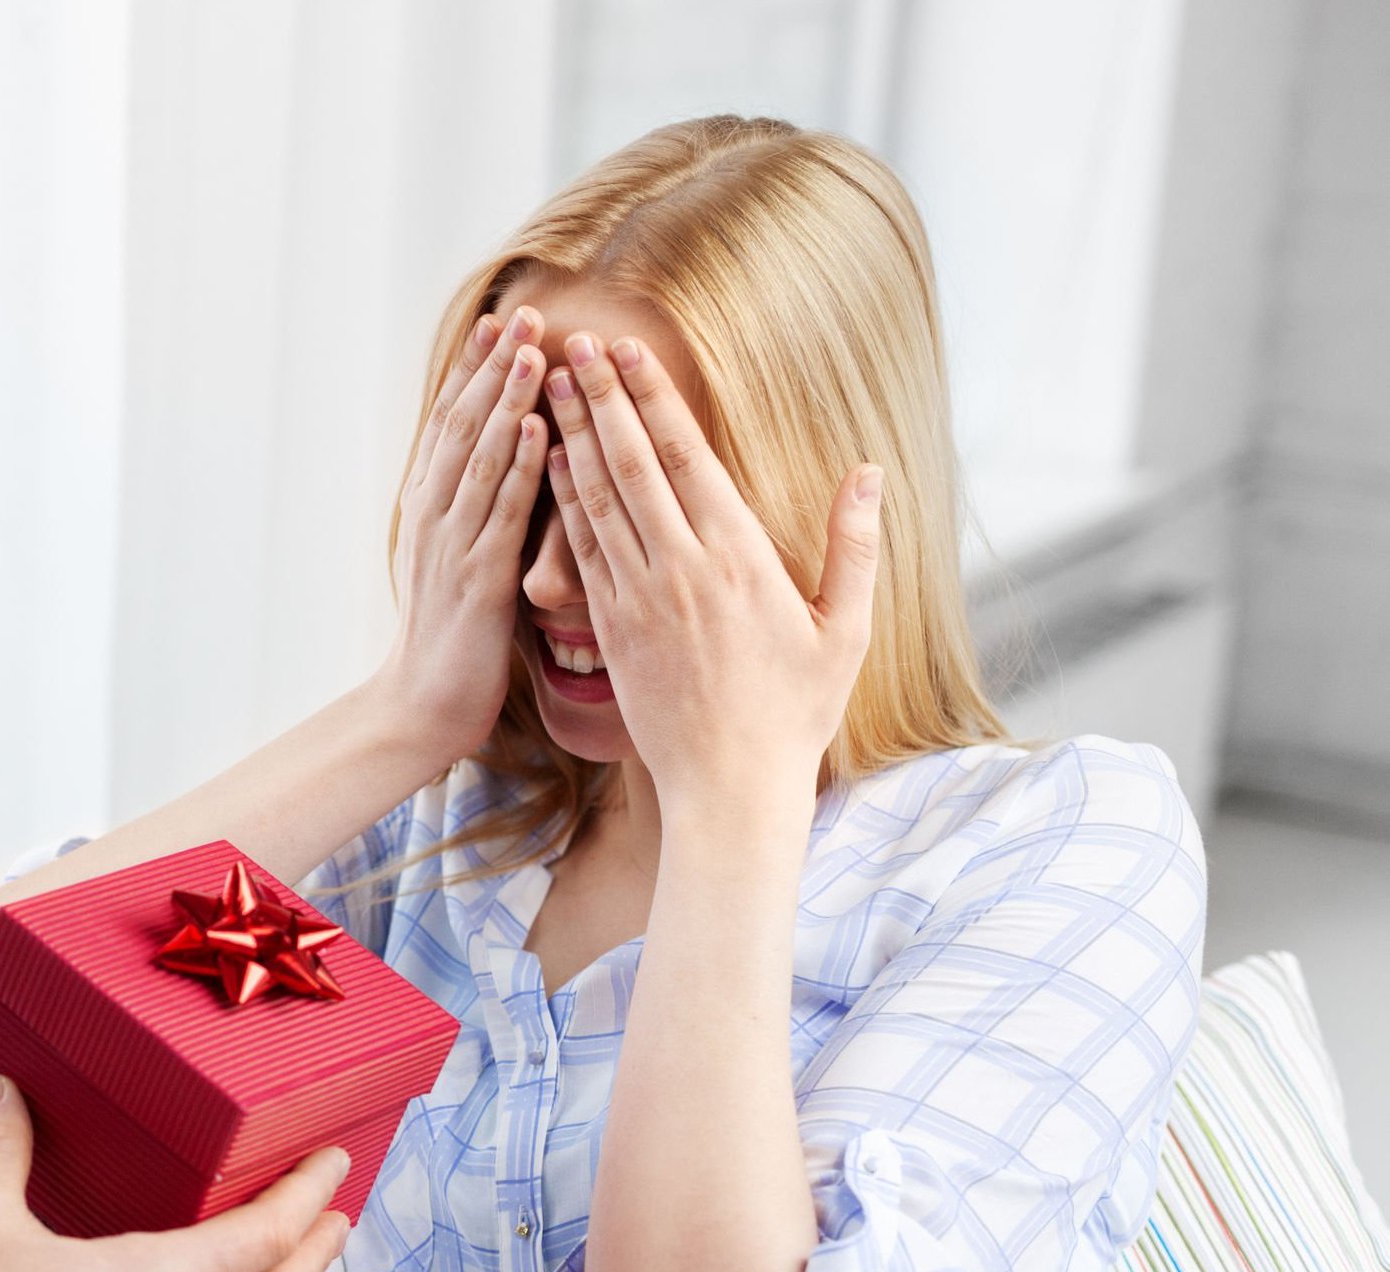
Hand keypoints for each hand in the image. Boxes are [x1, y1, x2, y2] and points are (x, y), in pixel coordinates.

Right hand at [374, 306, 552, 756]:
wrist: (421, 706)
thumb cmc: (453, 639)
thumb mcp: (459, 561)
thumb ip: (479, 513)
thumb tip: (510, 466)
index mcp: (429, 509)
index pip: (451, 424)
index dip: (473, 370)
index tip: (497, 320)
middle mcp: (434, 516)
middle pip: (462, 425)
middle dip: (491, 366)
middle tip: (520, 311)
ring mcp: (452, 546)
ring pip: (480, 458)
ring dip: (507, 400)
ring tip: (532, 349)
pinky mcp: (477, 581)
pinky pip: (501, 514)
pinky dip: (521, 467)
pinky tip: (540, 429)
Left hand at [540, 331, 881, 810]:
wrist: (729, 787)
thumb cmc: (794, 713)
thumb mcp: (844, 629)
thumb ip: (853, 546)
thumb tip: (869, 473)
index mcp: (738, 557)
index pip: (687, 457)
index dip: (653, 398)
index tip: (628, 352)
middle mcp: (680, 567)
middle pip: (632, 463)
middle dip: (599, 398)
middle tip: (574, 341)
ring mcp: (637, 598)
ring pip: (597, 499)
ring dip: (570, 436)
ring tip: (547, 383)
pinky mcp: (609, 628)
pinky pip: (581, 549)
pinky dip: (563, 499)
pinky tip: (549, 461)